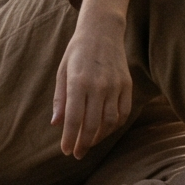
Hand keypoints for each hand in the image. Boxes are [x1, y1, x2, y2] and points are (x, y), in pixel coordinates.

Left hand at [52, 0, 134, 158]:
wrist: (102, 31)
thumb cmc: (77, 52)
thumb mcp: (62, 71)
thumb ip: (60, 99)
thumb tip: (56, 124)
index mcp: (78, 81)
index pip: (74, 118)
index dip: (70, 138)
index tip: (66, 151)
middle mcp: (98, 85)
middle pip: (92, 124)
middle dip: (84, 143)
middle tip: (77, 153)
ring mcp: (115, 86)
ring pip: (110, 122)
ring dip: (99, 137)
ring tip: (89, 142)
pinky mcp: (127, 86)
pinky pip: (123, 113)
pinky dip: (114, 126)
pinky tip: (105, 130)